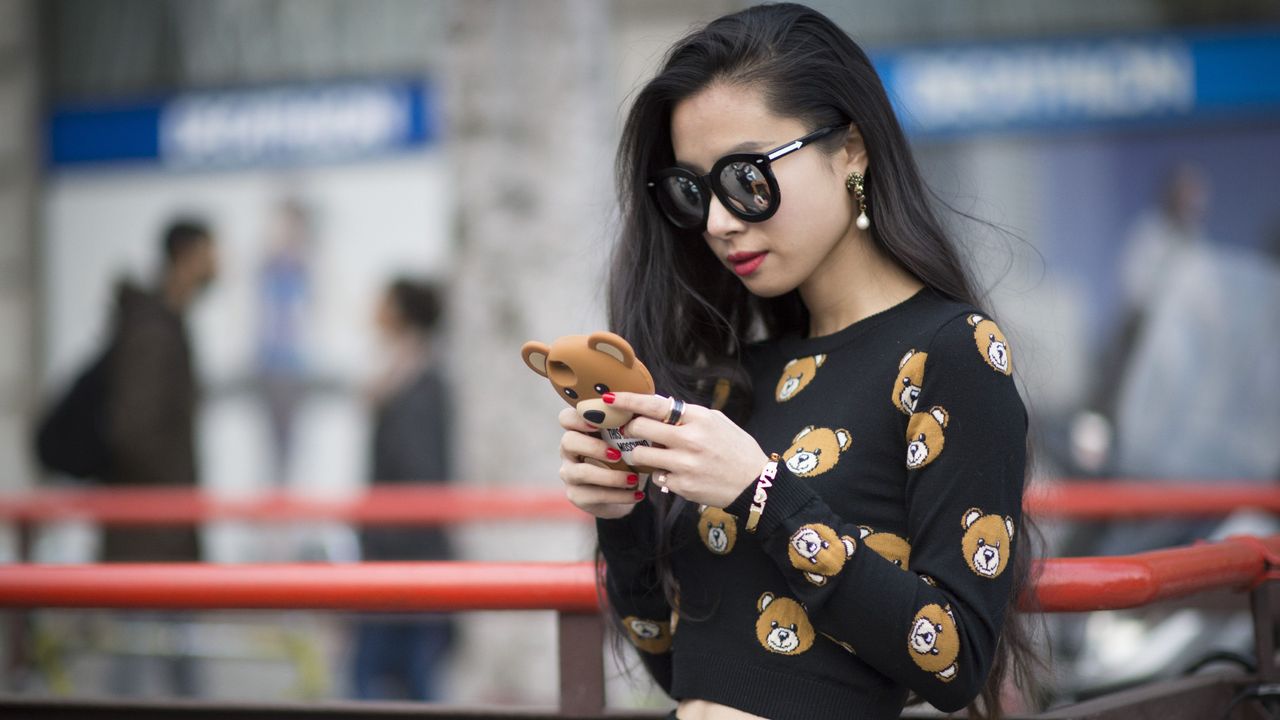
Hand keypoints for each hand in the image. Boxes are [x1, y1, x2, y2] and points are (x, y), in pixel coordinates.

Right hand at [557, 407, 644, 518]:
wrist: (626, 490)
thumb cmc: (627, 456)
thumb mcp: (629, 439)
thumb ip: (631, 424)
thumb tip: (646, 409)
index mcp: (579, 430)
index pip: (566, 418)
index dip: (578, 418)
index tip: (598, 422)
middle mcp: (569, 450)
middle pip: (568, 441)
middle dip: (594, 447)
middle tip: (617, 454)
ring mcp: (569, 473)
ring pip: (581, 472)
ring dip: (610, 476)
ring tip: (633, 479)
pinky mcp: (576, 495)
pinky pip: (595, 495)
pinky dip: (619, 495)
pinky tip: (637, 494)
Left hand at [608, 392, 768, 508]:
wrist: (754, 484)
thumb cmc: (735, 448)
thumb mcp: (717, 422)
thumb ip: (687, 415)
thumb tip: (657, 407)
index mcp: (698, 418)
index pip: (654, 405)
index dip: (628, 400)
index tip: (609, 397)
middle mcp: (689, 439)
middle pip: (640, 428)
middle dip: (630, 429)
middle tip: (631, 431)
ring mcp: (684, 464)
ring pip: (640, 455)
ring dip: (640, 454)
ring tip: (652, 454)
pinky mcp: (682, 486)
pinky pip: (655, 476)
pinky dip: (660, 474)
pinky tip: (674, 473)